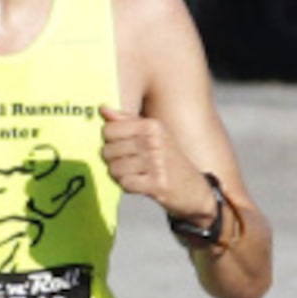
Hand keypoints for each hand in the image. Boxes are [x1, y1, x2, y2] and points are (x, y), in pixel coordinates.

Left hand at [99, 105, 217, 230]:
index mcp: (152, 126)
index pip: (109, 130)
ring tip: (135, 174)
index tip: (121, 146)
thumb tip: (103, 109)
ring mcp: (156, 162)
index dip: (109, 141)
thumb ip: (127, 121)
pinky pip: (125, 183)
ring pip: (114, 168)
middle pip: (108, 150)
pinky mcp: (156, 183)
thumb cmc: (169, 160)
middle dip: (113, 160)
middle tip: (129, 164)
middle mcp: (154, 141)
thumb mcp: (153, 134)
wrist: (194, 188)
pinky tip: (140, 183)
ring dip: (120, 175)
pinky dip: (128, 186)